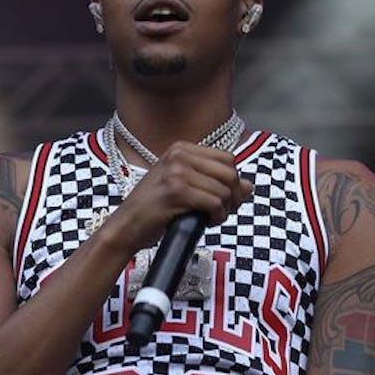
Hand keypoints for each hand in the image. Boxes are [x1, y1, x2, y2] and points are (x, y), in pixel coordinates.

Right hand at [107, 142, 253, 251]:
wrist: (125, 226)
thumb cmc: (154, 209)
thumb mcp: (184, 188)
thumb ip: (214, 182)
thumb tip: (249, 186)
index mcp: (180, 149)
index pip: (227, 158)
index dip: (233, 180)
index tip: (227, 198)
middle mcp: (179, 155)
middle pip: (229, 172)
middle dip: (234, 196)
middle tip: (224, 211)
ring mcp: (177, 172)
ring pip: (224, 189)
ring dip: (225, 209)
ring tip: (212, 218)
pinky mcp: (176, 192)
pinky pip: (214, 202)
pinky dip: (217, 216)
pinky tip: (208, 222)